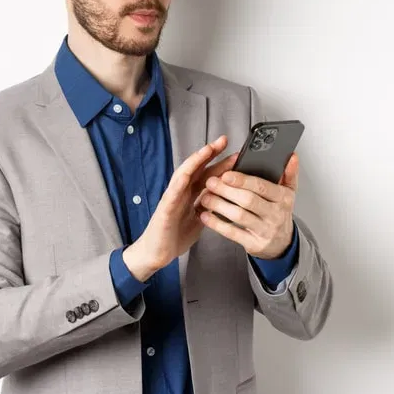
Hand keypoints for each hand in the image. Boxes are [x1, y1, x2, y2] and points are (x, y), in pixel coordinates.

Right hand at [123, 135, 237, 281]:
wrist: (157, 253)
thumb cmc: (175, 235)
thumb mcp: (199, 219)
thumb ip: (209, 206)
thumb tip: (225, 197)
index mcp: (190, 195)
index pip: (207, 175)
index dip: (221, 163)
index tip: (236, 154)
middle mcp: (181, 193)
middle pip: (197, 169)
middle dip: (210, 154)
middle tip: (224, 140)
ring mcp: (172, 199)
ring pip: (183, 175)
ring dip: (195, 161)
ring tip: (207, 150)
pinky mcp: (164, 210)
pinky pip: (171, 195)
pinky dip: (179, 183)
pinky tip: (186, 175)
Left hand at [197, 152, 298, 258]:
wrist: (282, 243)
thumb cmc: (279, 213)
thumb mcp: (289, 193)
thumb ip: (289, 174)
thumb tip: (292, 156)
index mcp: (283, 198)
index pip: (262, 186)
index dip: (243, 180)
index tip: (226, 174)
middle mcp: (275, 215)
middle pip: (248, 200)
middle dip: (227, 190)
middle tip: (211, 182)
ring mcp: (264, 231)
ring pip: (239, 216)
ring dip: (219, 205)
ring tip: (205, 197)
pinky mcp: (253, 244)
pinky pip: (233, 233)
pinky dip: (217, 224)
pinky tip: (206, 216)